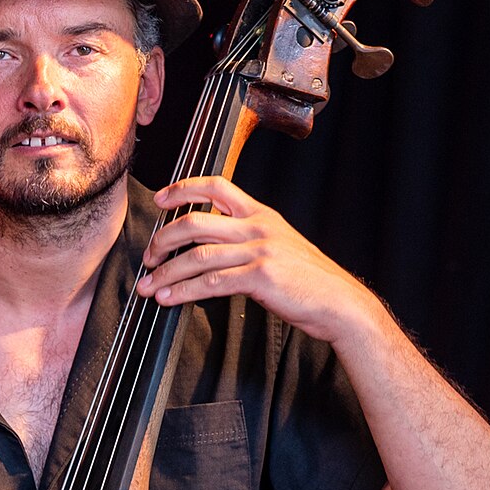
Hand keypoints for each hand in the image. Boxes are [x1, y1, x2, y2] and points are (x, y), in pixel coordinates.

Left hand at [135, 176, 383, 343]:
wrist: (340, 302)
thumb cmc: (309, 280)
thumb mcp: (280, 246)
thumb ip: (248, 240)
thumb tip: (209, 248)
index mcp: (262, 215)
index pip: (217, 186)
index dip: (183, 188)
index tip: (160, 198)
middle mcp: (258, 227)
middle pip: (196, 221)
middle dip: (164, 238)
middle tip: (149, 256)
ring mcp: (259, 250)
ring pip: (197, 255)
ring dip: (166, 272)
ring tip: (148, 285)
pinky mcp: (260, 275)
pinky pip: (211, 282)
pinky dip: (184, 291)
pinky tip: (169, 298)